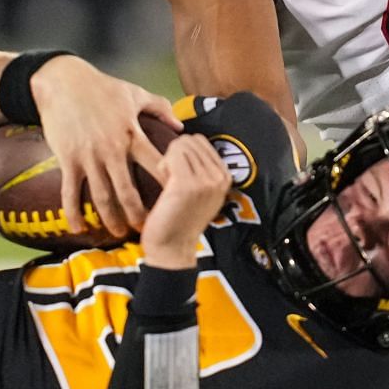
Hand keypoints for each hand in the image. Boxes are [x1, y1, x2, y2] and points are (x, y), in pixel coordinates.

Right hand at [30, 56, 181, 237]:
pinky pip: (70, 191)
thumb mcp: (134, 93)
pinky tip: (78, 228)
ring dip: (110, 218)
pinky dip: (73, 212)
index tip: (178, 201)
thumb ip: (160, 108)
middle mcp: (112, 148)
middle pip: (128, 190)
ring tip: (118, 233)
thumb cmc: (101, 86)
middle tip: (148, 230)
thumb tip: (180, 126)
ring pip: (102, 195)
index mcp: (132, 133)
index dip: (168, 183)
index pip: (156, 163)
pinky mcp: (68, 158)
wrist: (62, 81)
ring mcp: (88, 156)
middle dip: (138, 213)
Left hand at [138, 136, 235, 268]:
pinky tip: (164, 182)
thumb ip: (202, 168)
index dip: (184, 152)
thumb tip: (187, 140)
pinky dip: (163, 165)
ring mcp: (205, 181)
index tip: (181, 173)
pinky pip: (172, 154)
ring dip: (169, 160)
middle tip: (172, 178)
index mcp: (226, 177)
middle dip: (176, 154)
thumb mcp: (203, 192)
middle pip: (190, 140)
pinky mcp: (187, 184)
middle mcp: (220, 178)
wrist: (172, 249)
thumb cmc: (180, 219)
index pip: (200, 140)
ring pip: (180, 145)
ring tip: (169, 182)